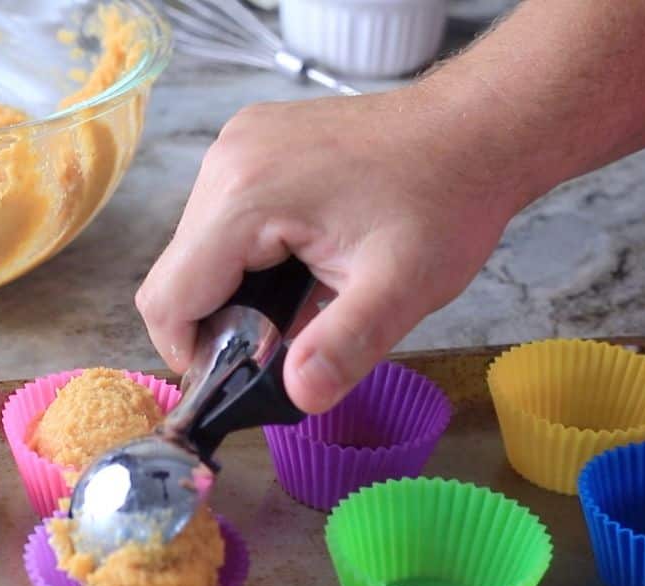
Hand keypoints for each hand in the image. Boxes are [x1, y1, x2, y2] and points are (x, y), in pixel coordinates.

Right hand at [136, 87, 527, 413]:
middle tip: (283, 344)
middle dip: (219, 322)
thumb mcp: (401, 289)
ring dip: (233, 289)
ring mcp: (235, 145)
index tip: (236, 379)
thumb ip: (343, 347)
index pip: (168, 296)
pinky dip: (245, 255)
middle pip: (178, 273)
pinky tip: (297, 264)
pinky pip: (219, 217)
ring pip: (195, 247)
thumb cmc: (444, 201)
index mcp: (245, 195)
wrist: (476, 127)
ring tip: (297, 302)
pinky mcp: (250, 143)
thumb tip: (296, 398)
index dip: (189, 351)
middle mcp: (225, 162)